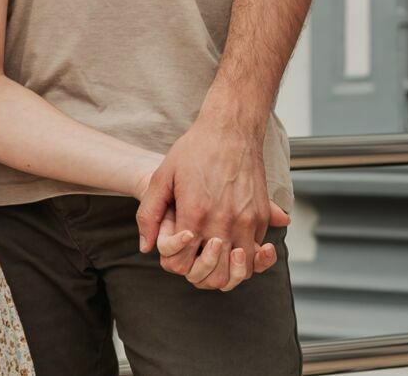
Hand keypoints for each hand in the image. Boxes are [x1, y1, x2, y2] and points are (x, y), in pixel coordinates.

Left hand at [134, 115, 288, 290]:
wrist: (230, 131)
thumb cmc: (194, 151)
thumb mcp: (162, 177)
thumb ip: (149, 214)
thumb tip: (145, 246)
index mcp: (195, 214)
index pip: (183, 265)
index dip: (175, 264)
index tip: (175, 250)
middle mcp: (223, 223)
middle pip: (215, 276)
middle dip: (200, 275)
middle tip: (194, 261)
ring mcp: (247, 222)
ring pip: (240, 272)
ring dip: (227, 273)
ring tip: (214, 258)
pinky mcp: (262, 217)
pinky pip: (256, 254)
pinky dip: (246, 260)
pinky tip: (233, 250)